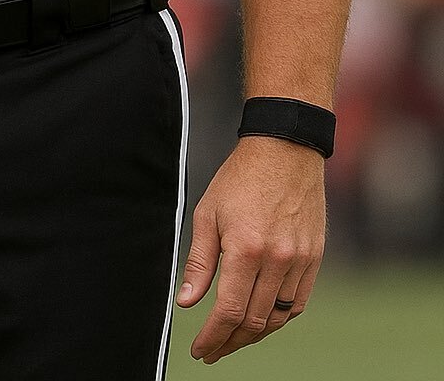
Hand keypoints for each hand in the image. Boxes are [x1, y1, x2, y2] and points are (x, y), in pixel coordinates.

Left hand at [175, 136, 325, 363]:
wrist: (284, 150)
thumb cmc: (240, 179)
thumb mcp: (208, 214)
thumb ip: (199, 263)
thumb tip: (187, 303)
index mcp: (246, 249)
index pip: (229, 312)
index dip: (213, 337)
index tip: (200, 349)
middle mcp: (277, 260)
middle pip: (254, 321)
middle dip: (230, 342)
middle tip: (213, 350)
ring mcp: (299, 261)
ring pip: (278, 318)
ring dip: (254, 335)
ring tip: (234, 339)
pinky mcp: (314, 258)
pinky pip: (297, 303)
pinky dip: (279, 318)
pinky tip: (263, 320)